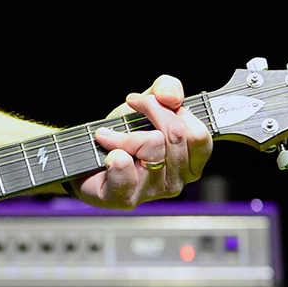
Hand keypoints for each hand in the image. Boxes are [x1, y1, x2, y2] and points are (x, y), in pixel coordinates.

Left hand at [79, 75, 211, 208]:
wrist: (89, 152)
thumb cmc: (125, 132)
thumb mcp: (150, 102)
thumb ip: (168, 89)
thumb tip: (170, 97)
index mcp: (190, 161)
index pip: (198, 135)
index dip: (174, 110)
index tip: (151, 100)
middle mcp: (177, 180)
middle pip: (175, 136)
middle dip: (149, 111)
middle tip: (130, 104)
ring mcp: (152, 191)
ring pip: (151, 149)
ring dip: (124, 133)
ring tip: (110, 133)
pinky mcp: (125, 198)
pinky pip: (125, 173)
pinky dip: (114, 157)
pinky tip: (108, 153)